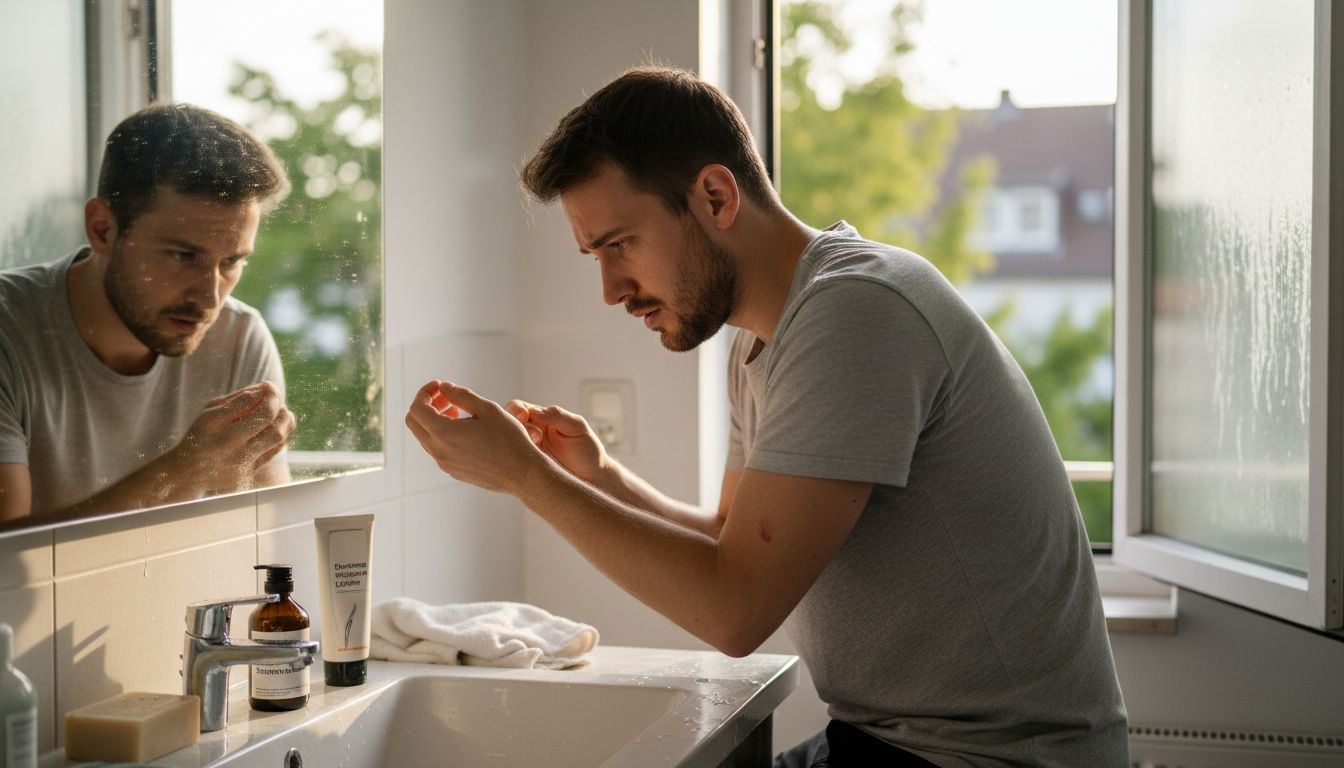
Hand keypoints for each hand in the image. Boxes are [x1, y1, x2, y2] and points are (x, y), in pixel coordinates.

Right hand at [173, 381, 294, 490]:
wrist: (187, 473)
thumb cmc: (202, 435)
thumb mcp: (210, 413)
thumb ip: (237, 399)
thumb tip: (267, 388)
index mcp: (213, 422)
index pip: (248, 400)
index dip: (266, 390)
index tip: (269, 386)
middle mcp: (226, 442)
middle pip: (265, 417)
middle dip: (276, 402)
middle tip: (276, 397)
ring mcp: (238, 460)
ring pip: (276, 435)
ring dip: (285, 419)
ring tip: (282, 411)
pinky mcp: (247, 474)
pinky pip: (274, 451)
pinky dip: (282, 436)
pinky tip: (277, 428)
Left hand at [404, 379, 545, 495]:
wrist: (523, 473)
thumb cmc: (509, 441)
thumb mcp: (487, 409)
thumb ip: (461, 395)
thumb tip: (445, 388)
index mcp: (444, 434)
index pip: (417, 408)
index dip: (425, 392)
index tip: (439, 385)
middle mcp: (439, 451)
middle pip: (414, 423)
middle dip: (426, 405)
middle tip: (446, 397)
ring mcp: (445, 464)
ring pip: (425, 437)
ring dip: (434, 420)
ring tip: (458, 412)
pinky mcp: (453, 471)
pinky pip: (437, 449)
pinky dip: (442, 435)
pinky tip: (464, 430)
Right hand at [503, 399, 607, 483]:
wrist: (592, 479)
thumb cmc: (587, 450)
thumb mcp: (576, 427)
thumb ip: (558, 415)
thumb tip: (535, 410)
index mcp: (540, 417)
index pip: (519, 407)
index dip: (516, 410)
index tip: (522, 416)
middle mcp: (529, 432)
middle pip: (506, 424)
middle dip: (512, 427)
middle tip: (534, 438)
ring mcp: (524, 450)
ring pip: (505, 443)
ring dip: (512, 445)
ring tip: (533, 452)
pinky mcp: (523, 468)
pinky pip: (509, 462)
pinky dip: (509, 461)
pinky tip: (520, 465)